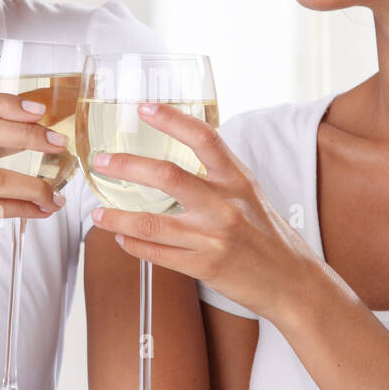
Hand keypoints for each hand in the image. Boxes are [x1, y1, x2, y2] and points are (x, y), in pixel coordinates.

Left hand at [86, 103, 323, 323]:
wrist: (291, 281)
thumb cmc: (268, 235)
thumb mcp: (249, 195)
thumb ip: (218, 176)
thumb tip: (180, 158)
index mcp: (238, 180)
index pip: (204, 139)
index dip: (173, 120)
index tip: (144, 108)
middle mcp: (225, 205)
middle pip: (168, 177)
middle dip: (128, 166)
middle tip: (102, 162)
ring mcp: (214, 238)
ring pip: (152, 224)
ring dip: (117, 218)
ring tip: (97, 214)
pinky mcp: (205, 267)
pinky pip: (158, 254)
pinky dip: (134, 245)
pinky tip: (122, 239)